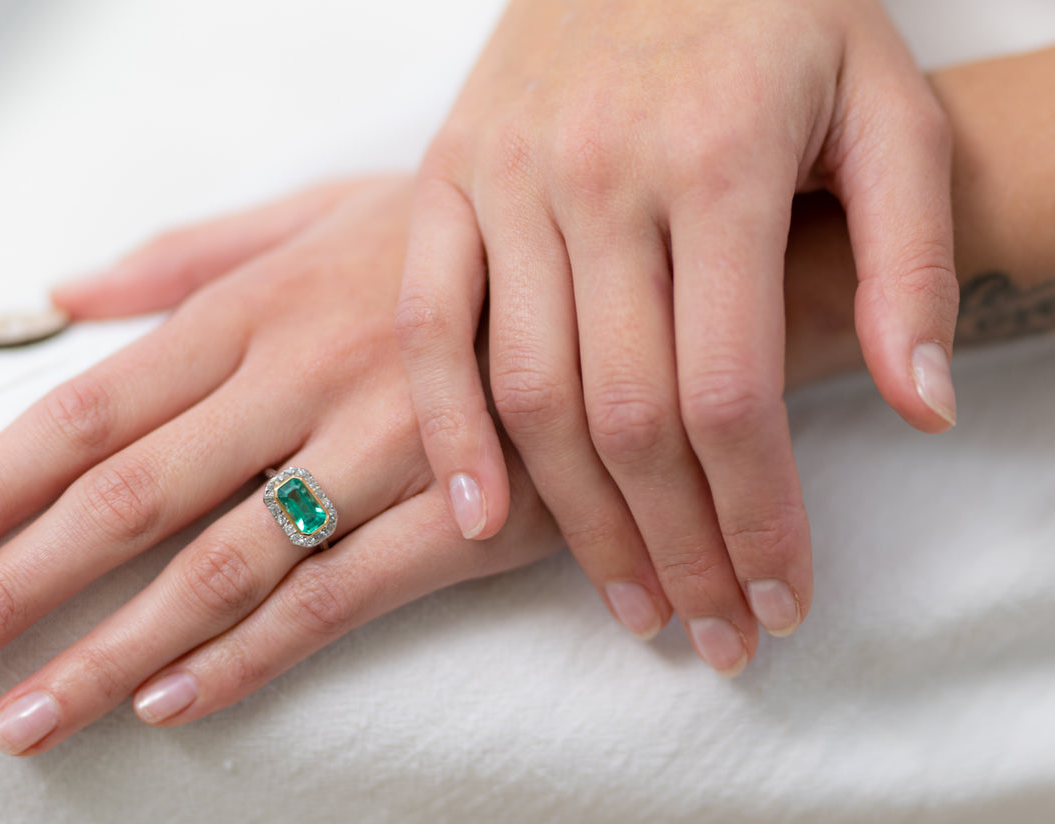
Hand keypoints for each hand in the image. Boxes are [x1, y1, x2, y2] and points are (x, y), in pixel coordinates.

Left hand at [0, 177, 556, 755]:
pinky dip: (248, 655)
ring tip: (24, 715)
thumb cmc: (456, 244)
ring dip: (109, 648)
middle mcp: (302, 378)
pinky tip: (173, 700)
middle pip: (126, 496)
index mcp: (260, 306)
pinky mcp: (457, 517)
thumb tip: (69, 292)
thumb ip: (194, 253)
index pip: (92, 408)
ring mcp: (379, 451)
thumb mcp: (327, 211)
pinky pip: (335, 599)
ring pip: (217, 566)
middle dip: (12, 585)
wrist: (620, 277)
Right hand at [395, 0, 958, 672]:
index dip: (756, 518)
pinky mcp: (444, 181)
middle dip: (677, 546)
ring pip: (528, 391)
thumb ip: (910, 253)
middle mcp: (594, 179)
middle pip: (627, 414)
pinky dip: (448, 427)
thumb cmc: (774, 12)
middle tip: (712, 635)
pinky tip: (479, 517)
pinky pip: (426, 324)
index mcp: (715, 162)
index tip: (780, 600)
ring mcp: (503, 180)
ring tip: (632, 604)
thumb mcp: (883, 102)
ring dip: (578, 520)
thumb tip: (917, 411)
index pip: (728, 393)